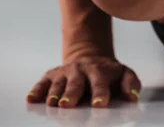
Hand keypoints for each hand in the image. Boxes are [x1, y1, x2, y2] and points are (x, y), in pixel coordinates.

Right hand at [25, 56, 140, 107]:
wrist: (90, 58)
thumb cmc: (109, 73)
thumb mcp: (124, 74)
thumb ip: (131, 84)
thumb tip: (132, 97)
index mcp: (100, 70)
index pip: (100, 82)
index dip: (100, 93)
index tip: (99, 104)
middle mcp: (81, 70)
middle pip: (76, 82)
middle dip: (71, 94)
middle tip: (67, 105)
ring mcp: (65, 72)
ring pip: (58, 83)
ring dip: (54, 93)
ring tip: (52, 104)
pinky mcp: (52, 75)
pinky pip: (43, 82)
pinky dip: (37, 90)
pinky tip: (31, 99)